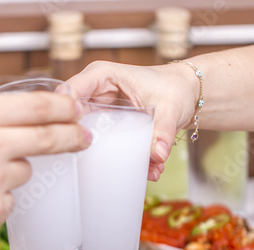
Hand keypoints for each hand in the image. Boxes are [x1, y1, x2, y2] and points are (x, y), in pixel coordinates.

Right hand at [67, 60, 198, 180]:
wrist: (186, 94)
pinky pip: (104, 146)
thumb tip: (157, 154)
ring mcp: (99, 111)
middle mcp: (94, 92)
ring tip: (141, 168)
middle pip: (71, 118)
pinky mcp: (107, 127)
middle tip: (104, 164)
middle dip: (85, 143)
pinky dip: (123, 161)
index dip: (67, 114)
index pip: (71, 92)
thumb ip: (162, 131)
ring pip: (86, 136)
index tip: (79, 137)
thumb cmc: (174, 87)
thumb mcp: (170, 107)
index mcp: (102, 76)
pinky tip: (147, 169)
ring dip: (108, 158)